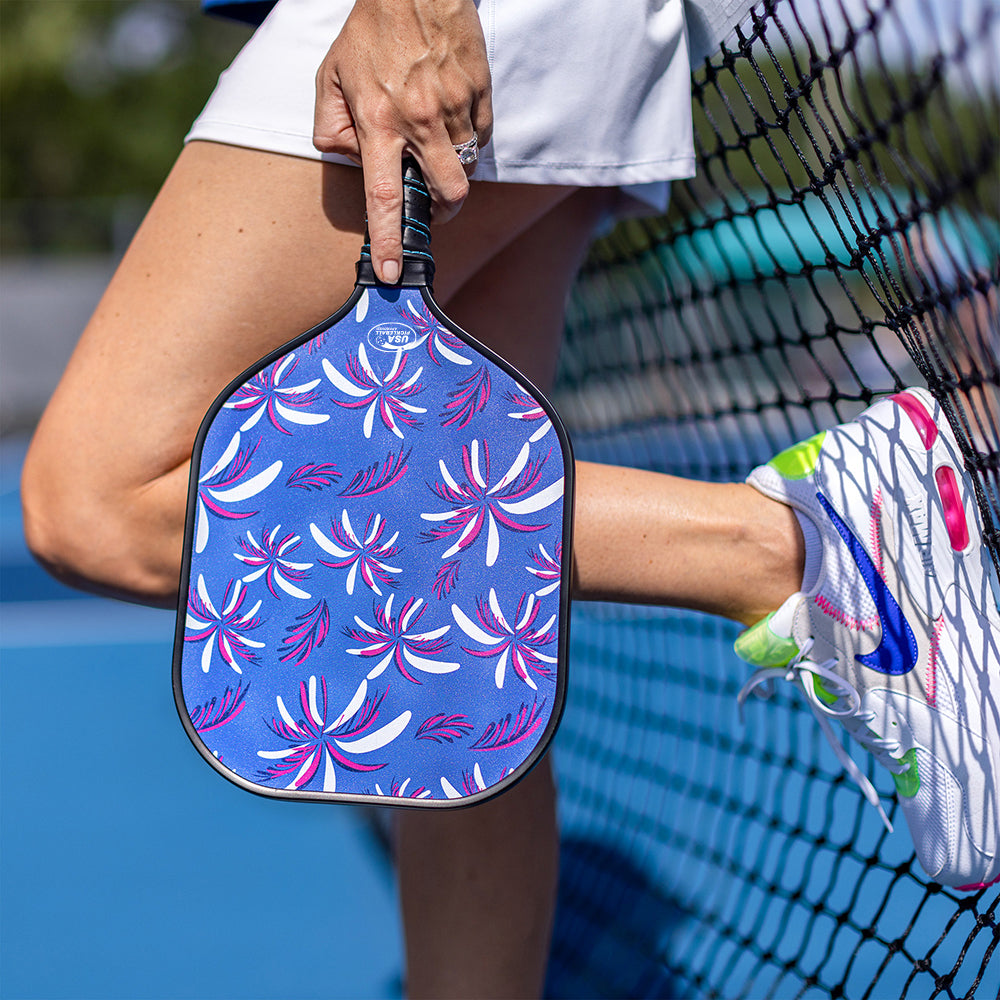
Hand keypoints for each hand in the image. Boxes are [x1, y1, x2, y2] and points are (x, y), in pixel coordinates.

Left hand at [313, 0, 492, 282]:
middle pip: (447, 195)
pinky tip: (449, 115)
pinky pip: (480, 136)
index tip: (393, 272)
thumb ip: (330, 126)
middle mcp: (420, 122)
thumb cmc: (370, 31)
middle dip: (443, 211)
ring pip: (466, 167)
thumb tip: (347, 159)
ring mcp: (455, 108)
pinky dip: (467, 138)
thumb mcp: (330, 75)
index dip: (389, 240)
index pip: (385, 198)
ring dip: (453, 170)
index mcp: (379, 122)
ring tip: (435, 143)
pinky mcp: (480, 94)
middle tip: (433, 205)